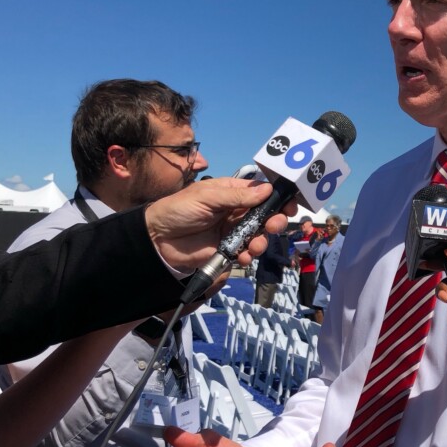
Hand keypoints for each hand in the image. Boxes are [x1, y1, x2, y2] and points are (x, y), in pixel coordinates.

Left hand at [145, 178, 295, 271]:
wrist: (157, 239)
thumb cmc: (179, 209)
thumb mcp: (207, 198)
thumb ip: (237, 196)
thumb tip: (267, 190)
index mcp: (232, 192)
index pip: (261, 192)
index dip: (277, 198)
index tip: (289, 205)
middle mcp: (236, 211)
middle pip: (265, 215)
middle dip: (274, 221)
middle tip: (273, 226)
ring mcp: (233, 231)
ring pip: (259, 236)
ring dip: (261, 241)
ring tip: (254, 247)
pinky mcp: (227, 250)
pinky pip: (245, 252)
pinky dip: (248, 256)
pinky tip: (242, 257)